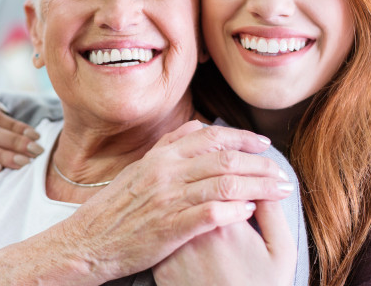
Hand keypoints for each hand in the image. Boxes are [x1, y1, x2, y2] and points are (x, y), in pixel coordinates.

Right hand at [51, 121, 293, 282]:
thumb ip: (169, 148)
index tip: (264, 144)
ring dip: (258, 187)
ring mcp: (167, 199)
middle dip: (261, 165)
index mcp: (160, 156)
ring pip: (224, 184)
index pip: (211, 136)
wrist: (87, 241)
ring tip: (280, 191)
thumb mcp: (139, 169)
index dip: (243, 138)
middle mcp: (166, 172)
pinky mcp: (169, 228)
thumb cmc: (115, 209)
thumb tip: (199, 129)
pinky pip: (209, 214)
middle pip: (225, 159)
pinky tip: (251, 212)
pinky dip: (234, 211)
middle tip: (283, 173)